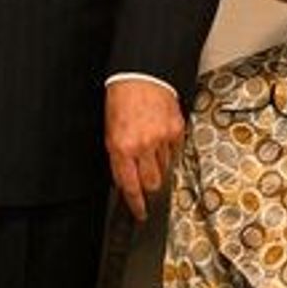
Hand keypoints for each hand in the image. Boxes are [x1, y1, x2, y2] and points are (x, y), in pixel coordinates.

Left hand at [104, 78, 183, 221]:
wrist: (140, 74)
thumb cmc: (121, 99)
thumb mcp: (110, 130)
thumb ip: (118, 156)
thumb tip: (127, 178)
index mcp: (121, 146)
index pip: (130, 185)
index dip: (136, 203)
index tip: (140, 213)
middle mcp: (142, 145)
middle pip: (152, 182)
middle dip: (149, 185)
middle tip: (147, 180)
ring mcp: (162, 138)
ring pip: (165, 168)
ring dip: (159, 165)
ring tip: (151, 148)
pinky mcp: (177, 130)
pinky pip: (175, 151)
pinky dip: (169, 149)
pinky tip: (161, 137)